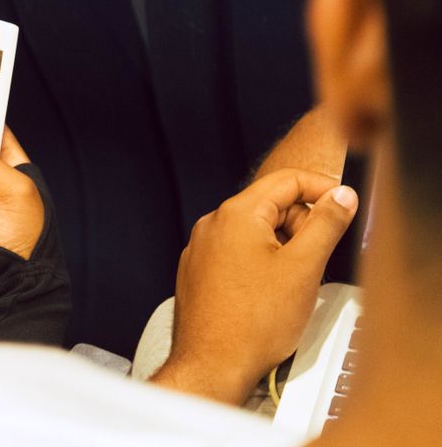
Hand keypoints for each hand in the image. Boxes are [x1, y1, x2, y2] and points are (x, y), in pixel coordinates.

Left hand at [151, 169, 358, 404]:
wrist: (213, 364)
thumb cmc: (253, 323)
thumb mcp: (304, 267)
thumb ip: (326, 224)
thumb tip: (342, 195)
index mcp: (236, 214)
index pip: (287, 180)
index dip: (322, 189)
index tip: (344, 206)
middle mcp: (213, 224)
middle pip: (271, 206)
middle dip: (301, 226)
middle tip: (317, 259)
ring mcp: (202, 248)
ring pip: (255, 232)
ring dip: (283, 247)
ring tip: (293, 283)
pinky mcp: (199, 271)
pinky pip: (238, 253)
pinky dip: (261, 262)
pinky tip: (270, 293)